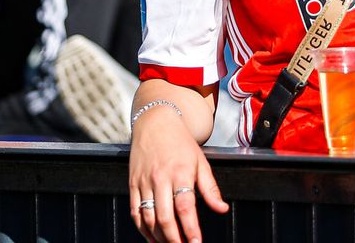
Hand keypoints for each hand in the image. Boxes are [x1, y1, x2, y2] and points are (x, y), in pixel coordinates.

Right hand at [129, 111, 227, 242]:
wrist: (156, 123)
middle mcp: (160, 178)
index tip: (196, 242)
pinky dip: (142, 228)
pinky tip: (151, 237)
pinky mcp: (132, 184)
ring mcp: (144, 182)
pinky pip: (135, 212)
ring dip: (157, 237)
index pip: (185, 206)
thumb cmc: (181, 143)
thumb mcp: (201, 162)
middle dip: (174, 238)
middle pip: (164, 216)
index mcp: (181, 172)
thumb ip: (210, 188)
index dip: (190, 227)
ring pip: (147, 217)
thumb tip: (221, 209)